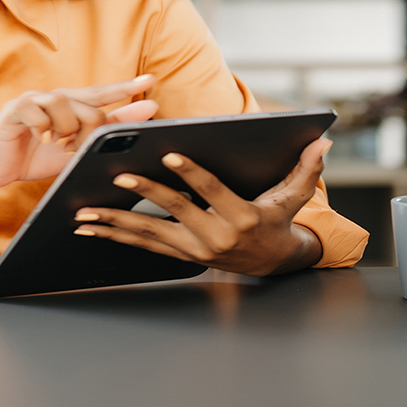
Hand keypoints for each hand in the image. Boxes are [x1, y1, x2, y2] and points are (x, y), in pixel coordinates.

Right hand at [0, 75, 158, 190]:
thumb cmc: (28, 158)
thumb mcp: (70, 151)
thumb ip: (100, 134)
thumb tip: (137, 118)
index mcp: (66, 106)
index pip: (100, 94)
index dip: (125, 88)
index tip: (150, 81)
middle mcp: (51, 98)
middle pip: (88, 101)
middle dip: (90, 129)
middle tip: (77, 148)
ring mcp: (31, 101)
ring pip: (64, 102)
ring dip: (66, 129)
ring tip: (57, 144)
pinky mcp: (13, 109)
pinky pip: (36, 109)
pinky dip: (43, 127)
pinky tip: (40, 139)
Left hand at [72, 138, 331, 276]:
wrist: (273, 264)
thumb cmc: (279, 222)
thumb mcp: (294, 197)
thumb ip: (305, 169)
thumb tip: (322, 142)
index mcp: (242, 217)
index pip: (212, 192)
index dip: (191, 174)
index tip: (169, 155)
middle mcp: (216, 236)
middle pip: (176, 211)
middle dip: (145, 195)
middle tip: (118, 177)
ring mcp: (195, 249)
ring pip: (149, 234)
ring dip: (115, 222)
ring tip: (84, 212)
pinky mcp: (180, 254)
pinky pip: (142, 245)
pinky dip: (114, 235)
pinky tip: (89, 227)